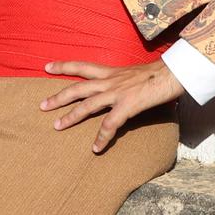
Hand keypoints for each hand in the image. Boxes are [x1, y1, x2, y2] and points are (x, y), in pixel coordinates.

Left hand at [41, 59, 182, 152]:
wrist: (172, 73)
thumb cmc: (157, 73)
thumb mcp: (133, 73)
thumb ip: (121, 80)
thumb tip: (118, 88)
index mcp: (111, 72)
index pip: (81, 66)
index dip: (63, 66)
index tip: (46, 66)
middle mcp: (110, 81)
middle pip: (77, 88)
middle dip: (58, 97)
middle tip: (42, 105)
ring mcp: (117, 94)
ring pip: (87, 106)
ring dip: (70, 117)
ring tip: (57, 126)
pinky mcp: (127, 106)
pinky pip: (109, 125)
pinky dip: (102, 138)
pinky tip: (96, 148)